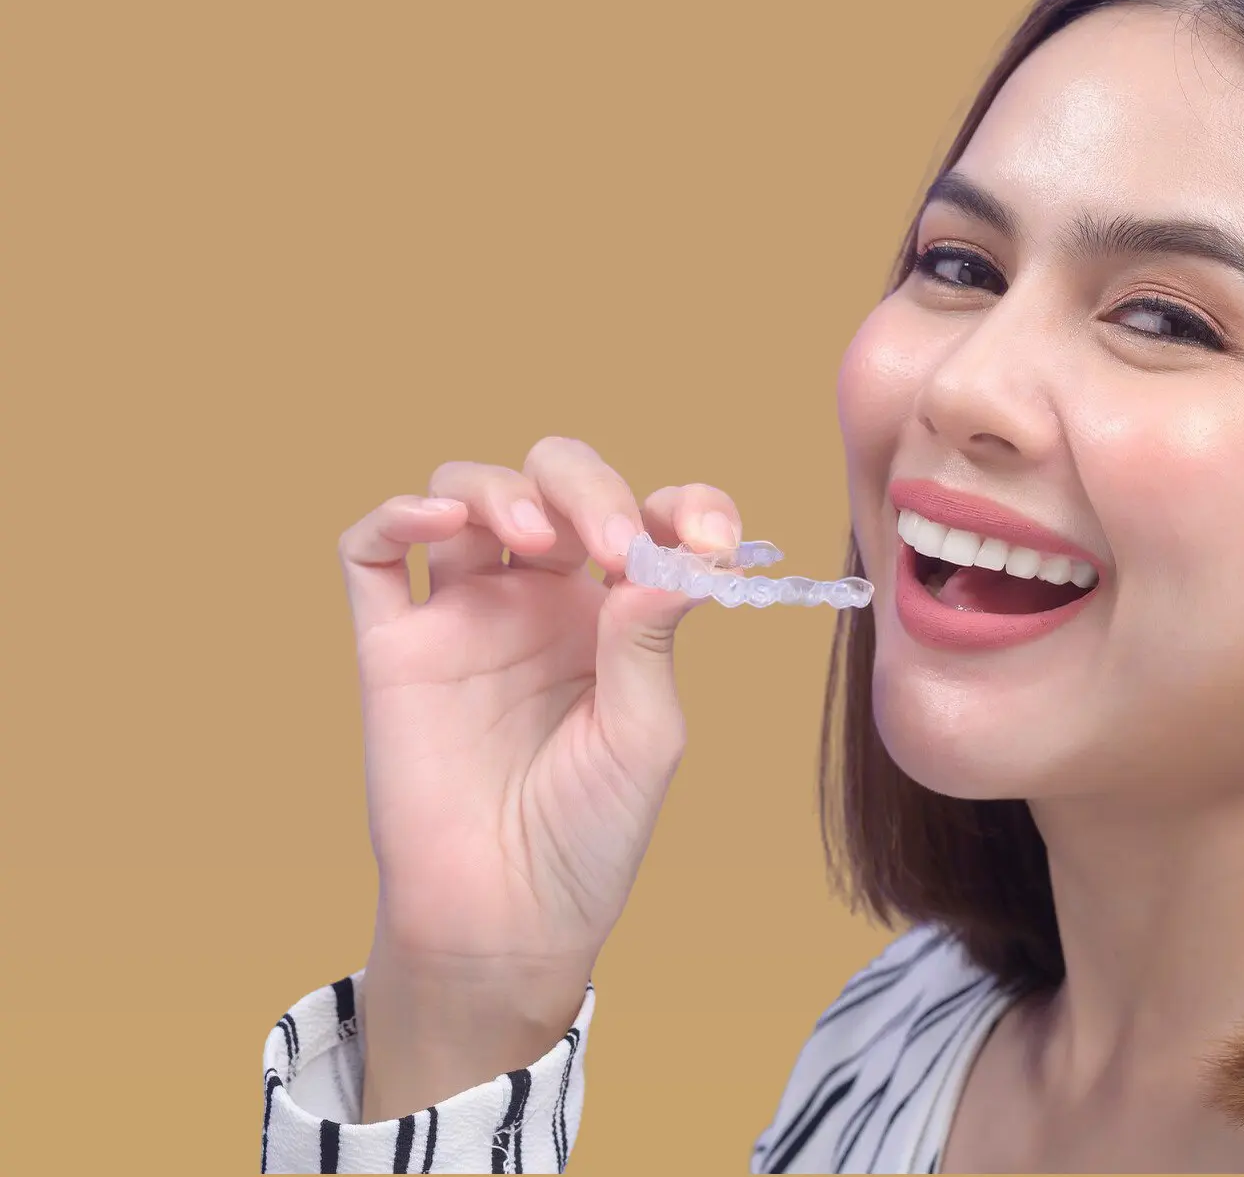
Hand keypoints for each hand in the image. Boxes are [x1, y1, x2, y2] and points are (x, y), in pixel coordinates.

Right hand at [334, 435, 738, 1116]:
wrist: (506, 919)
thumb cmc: (588, 834)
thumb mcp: (644, 733)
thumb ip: (648, 637)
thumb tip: (671, 554)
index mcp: (615, 613)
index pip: (649, 518)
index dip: (684, 507)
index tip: (712, 535)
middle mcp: (540, 598)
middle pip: (555, 483)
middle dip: (587, 488)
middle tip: (609, 541)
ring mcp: (464, 615)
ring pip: (467, 493)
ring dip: (502, 489)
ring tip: (533, 536)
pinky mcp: (394, 646)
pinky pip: (373, 554)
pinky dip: (397, 514)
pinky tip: (437, 520)